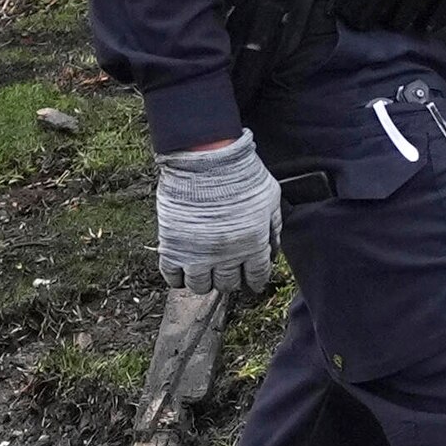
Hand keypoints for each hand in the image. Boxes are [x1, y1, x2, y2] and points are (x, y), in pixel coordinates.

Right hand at [153, 136, 282, 291]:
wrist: (206, 159)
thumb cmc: (241, 174)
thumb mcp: (270, 198)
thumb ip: (273, 228)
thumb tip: (272, 251)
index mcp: (253, 245)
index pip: (256, 277)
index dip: (254, 280)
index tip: (250, 279)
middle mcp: (227, 256)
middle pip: (228, 284)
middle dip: (229, 279)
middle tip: (226, 268)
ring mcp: (198, 255)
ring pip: (200, 286)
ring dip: (203, 281)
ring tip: (203, 268)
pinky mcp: (173, 248)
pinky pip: (172, 277)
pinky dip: (177, 278)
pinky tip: (181, 269)